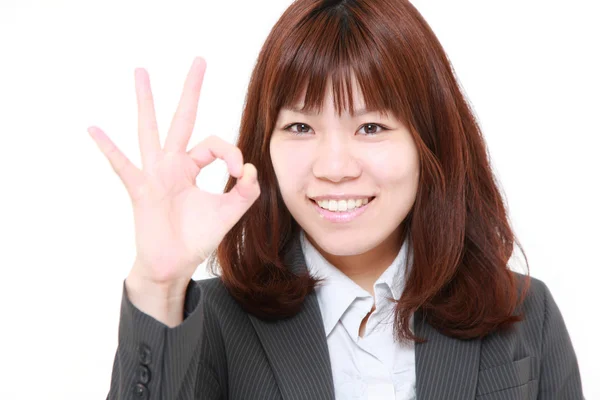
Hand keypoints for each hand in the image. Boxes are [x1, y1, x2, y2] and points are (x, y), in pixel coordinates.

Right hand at [88, 57, 259, 294]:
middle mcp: (172, 164)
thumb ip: (245, 193)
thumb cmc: (196, 237)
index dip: (231, 153)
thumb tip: (252, 170)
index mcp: (191, 167)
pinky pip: (124, 167)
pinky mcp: (141, 191)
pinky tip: (94, 129)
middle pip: (182, 120)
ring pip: (150, 132)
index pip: (214, 144)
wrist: (174, 264)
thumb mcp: (228, 213)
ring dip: (147, 103)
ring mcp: (154, 175)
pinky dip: (109, 149)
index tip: (241, 174)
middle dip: (191, 91)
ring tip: (142, 73)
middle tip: (200, 60)